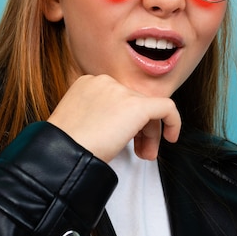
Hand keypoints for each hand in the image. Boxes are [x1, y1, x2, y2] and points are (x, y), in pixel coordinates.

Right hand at [47, 75, 180, 162]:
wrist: (63, 152)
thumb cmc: (65, 145)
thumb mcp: (77, 121)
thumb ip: (96, 115)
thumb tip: (115, 126)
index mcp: (87, 83)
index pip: (117, 97)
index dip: (124, 120)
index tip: (123, 139)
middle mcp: (104, 81)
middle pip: (133, 102)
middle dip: (139, 128)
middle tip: (139, 150)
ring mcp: (120, 92)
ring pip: (147, 108)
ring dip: (150, 132)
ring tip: (145, 154)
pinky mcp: (137, 105)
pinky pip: (167, 108)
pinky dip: (173, 122)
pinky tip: (171, 137)